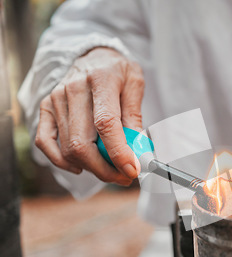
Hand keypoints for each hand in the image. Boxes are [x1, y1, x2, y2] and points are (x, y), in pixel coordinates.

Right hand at [35, 47, 143, 184]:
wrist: (93, 56)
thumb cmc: (117, 71)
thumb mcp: (135, 84)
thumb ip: (135, 115)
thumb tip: (137, 148)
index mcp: (100, 80)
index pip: (106, 123)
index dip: (118, 152)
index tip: (132, 170)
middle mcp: (73, 89)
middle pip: (82, 144)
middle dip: (105, 169)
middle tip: (124, 176)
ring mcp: (55, 100)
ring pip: (67, 149)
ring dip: (91, 168)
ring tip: (111, 169)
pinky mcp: (46, 109)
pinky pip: (45, 143)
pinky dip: (62, 161)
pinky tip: (81, 166)